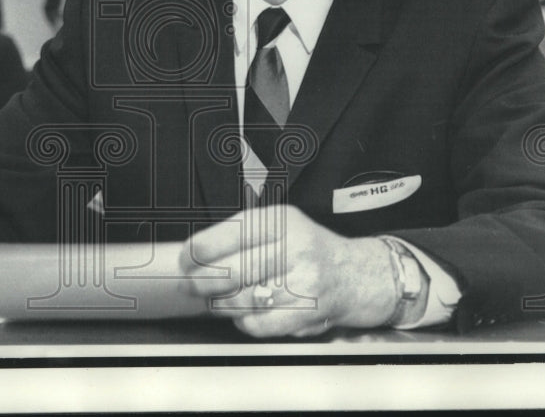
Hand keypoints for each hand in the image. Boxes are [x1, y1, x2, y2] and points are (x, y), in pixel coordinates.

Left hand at [179, 205, 398, 337]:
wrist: (359, 274)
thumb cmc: (311, 250)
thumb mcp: (281, 226)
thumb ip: (242, 236)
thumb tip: (195, 254)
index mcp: (282, 221)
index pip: (231, 232)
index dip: (200, 249)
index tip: (185, 258)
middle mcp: (295, 247)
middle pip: (234, 268)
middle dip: (202, 281)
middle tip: (190, 285)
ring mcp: (304, 280)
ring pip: (245, 298)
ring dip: (222, 304)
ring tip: (216, 301)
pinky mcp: (310, 311)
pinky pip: (262, 323)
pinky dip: (245, 323)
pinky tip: (244, 316)